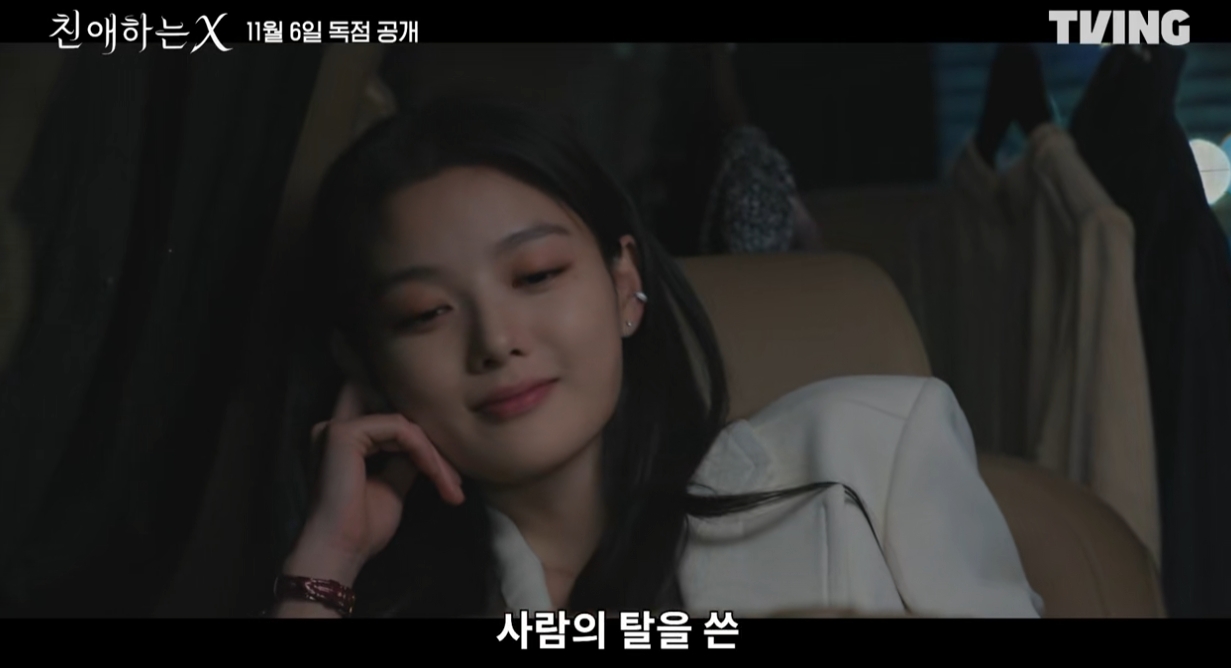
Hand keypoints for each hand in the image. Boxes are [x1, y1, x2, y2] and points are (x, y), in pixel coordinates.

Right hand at [284, 382, 464, 587]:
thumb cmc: (362, 527)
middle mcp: (335, 426)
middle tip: (455, 480)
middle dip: (431, 442)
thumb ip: (406, 459)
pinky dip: (423, 452)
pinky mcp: (345, 433)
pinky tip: (435, 474)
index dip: (424, 441)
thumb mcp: (393, 484)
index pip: (392, 423)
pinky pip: (400, 429)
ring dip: (433, 454)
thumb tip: (428, 445)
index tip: (451, 478)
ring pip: (405, 424)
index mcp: (343, 440)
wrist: (340, 551)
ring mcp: (337, 427)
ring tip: (451, 484)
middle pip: (399, 417)